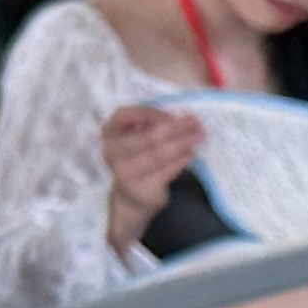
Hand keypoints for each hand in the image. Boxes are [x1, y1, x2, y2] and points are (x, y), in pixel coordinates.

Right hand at [96, 101, 205, 231]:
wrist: (133, 195)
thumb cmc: (138, 157)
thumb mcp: (138, 136)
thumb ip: (154, 124)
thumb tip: (184, 119)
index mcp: (110, 133)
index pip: (124, 115)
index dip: (149, 113)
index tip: (172, 114)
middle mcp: (113, 152)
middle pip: (146, 137)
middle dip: (175, 129)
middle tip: (195, 122)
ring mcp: (125, 173)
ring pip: (158, 155)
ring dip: (182, 144)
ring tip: (198, 137)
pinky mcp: (141, 189)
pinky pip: (165, 171)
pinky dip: (180, 160)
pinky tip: (190, 153)